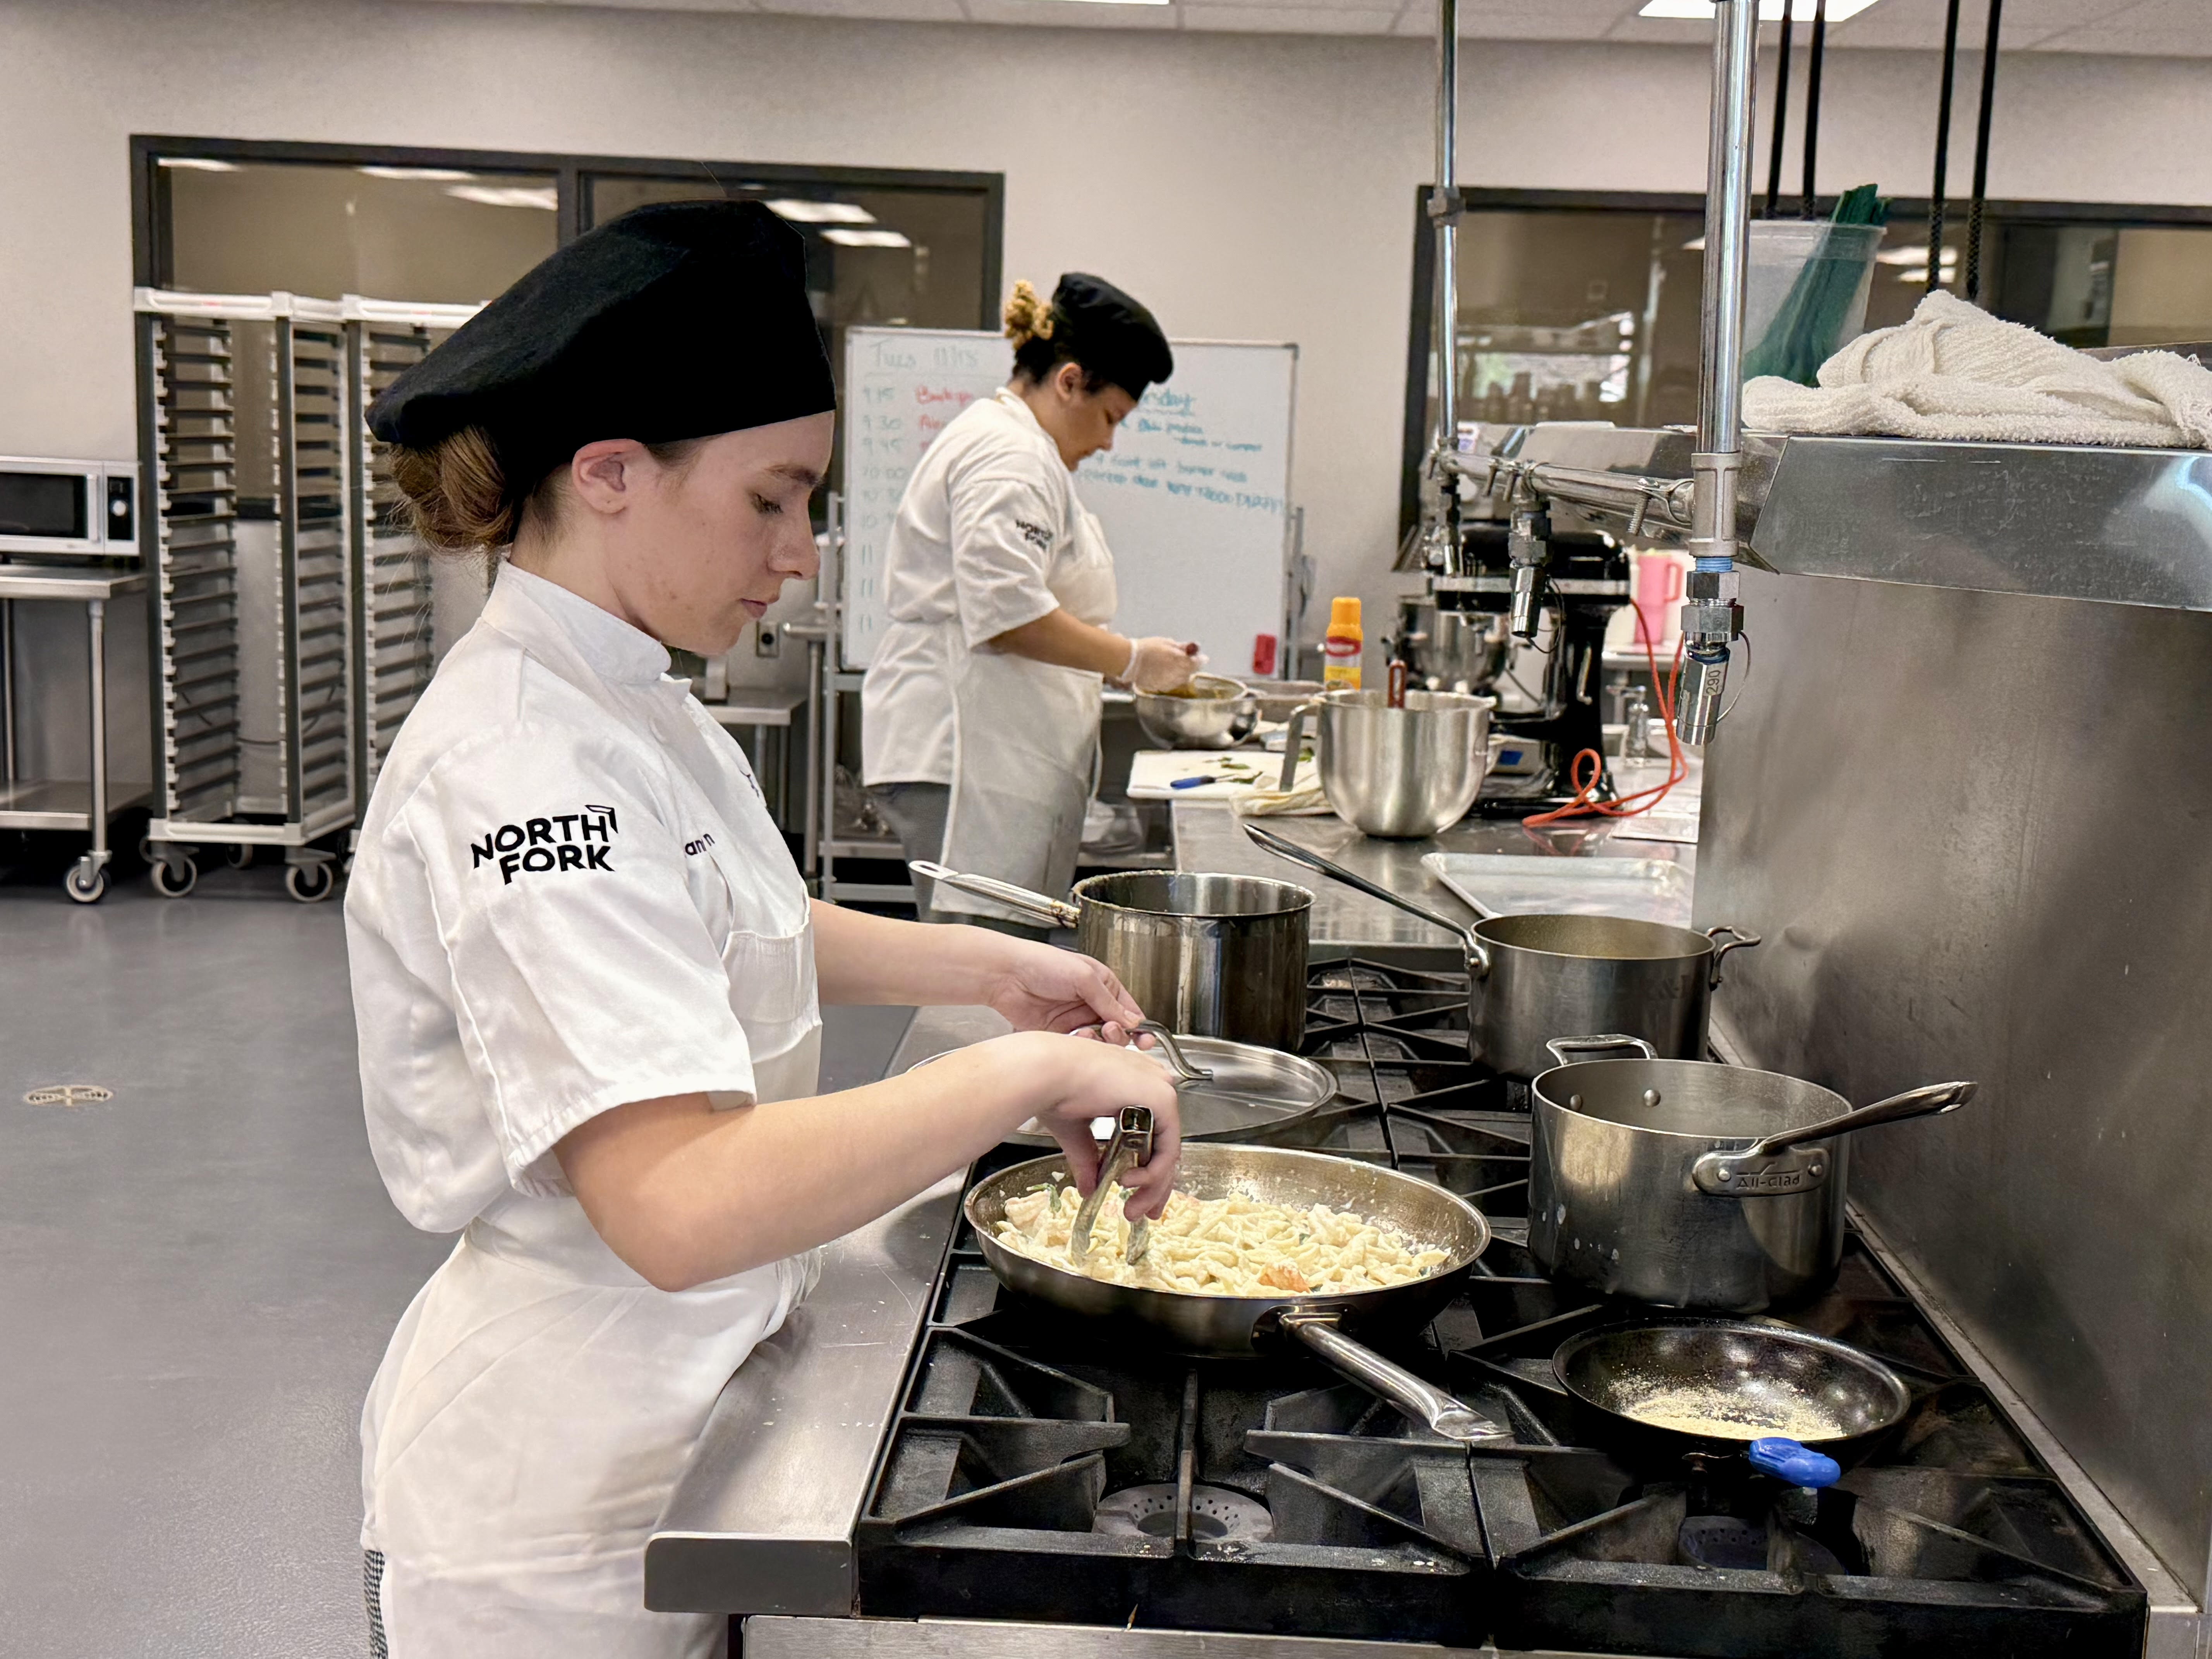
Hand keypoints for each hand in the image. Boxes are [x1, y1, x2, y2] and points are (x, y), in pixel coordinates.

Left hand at [978, 936, 1145, 1039]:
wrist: (1006, 976)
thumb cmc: (1042, 963)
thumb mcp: (1084, 977)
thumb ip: (1109, 1002)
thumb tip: (1133, 1022)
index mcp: (1103, 985)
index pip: (1129, 1010)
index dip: (1139, 1026)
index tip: (1145, 1040)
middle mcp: (1091, 1004)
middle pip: (1117, 1030)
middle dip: (1118, 1034)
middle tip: (1110, 1032)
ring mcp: (1075, 1020)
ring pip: (1099, 1042)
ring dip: (1098, 1042)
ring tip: (1089, 1033)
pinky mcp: (1059, 1034)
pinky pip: (1078, 1048)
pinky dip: (1081, 1047)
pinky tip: (1075, 1038)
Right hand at [1020, 1033, 1182, 1219]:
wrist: (1047, 1072)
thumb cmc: (1052, 1088)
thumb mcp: (1076, 1130)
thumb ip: (1088, 1159)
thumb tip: (1088, 1189)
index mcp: (1134, 1083)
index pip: (1153, 1133)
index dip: (1148, 1168)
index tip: (1135, 1194)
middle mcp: (1152, 1083)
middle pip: (1164, 1144)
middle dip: (1155, 1186)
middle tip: (1143, 1212)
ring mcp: (1160, 1089)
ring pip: (1168, 1150)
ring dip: (1151, 1187)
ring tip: (1132, 1208)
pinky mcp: (1162, 1098)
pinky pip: (1168, 1148)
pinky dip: (1153, 1173)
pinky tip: (1130, 1182)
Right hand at [1126, 637, 1201, 692]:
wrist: (1128, 661)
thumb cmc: (1146, 648)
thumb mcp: (1165, 642)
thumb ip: (1180, 647)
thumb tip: (1191, 647)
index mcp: (1179, 661)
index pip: (1196, 663)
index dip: (1200, 660)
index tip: (1203, 658)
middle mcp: (1175, 675)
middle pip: (1189, 673)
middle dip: (1190, 667)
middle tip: (1188, 661)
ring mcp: (1167, 683)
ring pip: (1181, 680)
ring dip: (1182, 674)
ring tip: (1175, 666)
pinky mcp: (1158, 688)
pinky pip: (1170, 684)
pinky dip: (1172, 679)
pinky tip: (1165, 673)